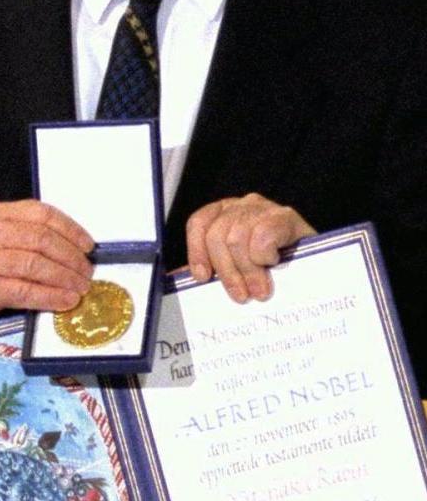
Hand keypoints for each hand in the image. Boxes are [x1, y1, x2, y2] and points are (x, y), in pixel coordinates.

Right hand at [0, 200, 95, 330]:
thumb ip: (28, 234)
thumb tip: (77, 247)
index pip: (41, 214)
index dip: (70, 229)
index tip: (88, 246)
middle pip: (41, 239)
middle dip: (71, 257)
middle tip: (87, 271)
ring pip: (36, 264)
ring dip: (65, 277)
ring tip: (81, 287)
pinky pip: (26, 290)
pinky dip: (51, 296)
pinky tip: (65, 301)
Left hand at [185, 194, 312, 302]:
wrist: (322, 269)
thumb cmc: (276, 269)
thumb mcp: (241, 267)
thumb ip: (213, 268)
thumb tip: (178, 278)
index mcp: (225, 213)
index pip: (199, 223)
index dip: (196, 251)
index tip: (202, 278)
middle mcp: (243, 205)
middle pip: (218, 235)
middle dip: (227, 270)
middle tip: (241, 295)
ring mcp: (264, 208)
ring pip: (237, 238)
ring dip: (248, 270)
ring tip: (259, 290)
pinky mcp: (286, 216)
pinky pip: (262, 235)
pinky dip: (264, 254)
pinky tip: (274, 263)